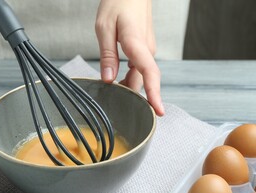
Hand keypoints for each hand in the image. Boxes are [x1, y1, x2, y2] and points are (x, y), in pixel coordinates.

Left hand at [95, 0, 164, 115]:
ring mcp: (147, 49)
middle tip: (120, 110)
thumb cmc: (118, 3)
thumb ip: (108, 55)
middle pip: (144, 80)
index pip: (149, 72)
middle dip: (136, 97)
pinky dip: (130, 79)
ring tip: (115, 97)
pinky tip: (118, 83)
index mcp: (137, 43)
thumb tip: (108, 80)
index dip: (154, 93)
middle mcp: (147, 49)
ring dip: (130, 87)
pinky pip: (140, 69)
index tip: (158, 110)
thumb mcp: (105, 27)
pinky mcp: (144, 48)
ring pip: (141, 76)